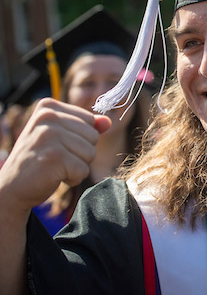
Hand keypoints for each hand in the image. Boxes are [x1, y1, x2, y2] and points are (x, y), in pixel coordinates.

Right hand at [0, 98, 110, 216]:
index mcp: (48, 107)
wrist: (12, 187)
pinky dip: (72, 178)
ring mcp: (50, 136)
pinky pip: (83, 169)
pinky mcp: (54, 157)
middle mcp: (47, 116)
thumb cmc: (39, 160)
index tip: (57, 145)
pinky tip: (53, 176)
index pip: (89, 121)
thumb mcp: (60, 137)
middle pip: (93, 136)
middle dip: (80, 153)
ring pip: (90, 153)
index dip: (80, 139)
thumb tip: (108, 122)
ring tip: (54, 167)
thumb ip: (85, 127)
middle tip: (55, 159)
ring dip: (77, 166)